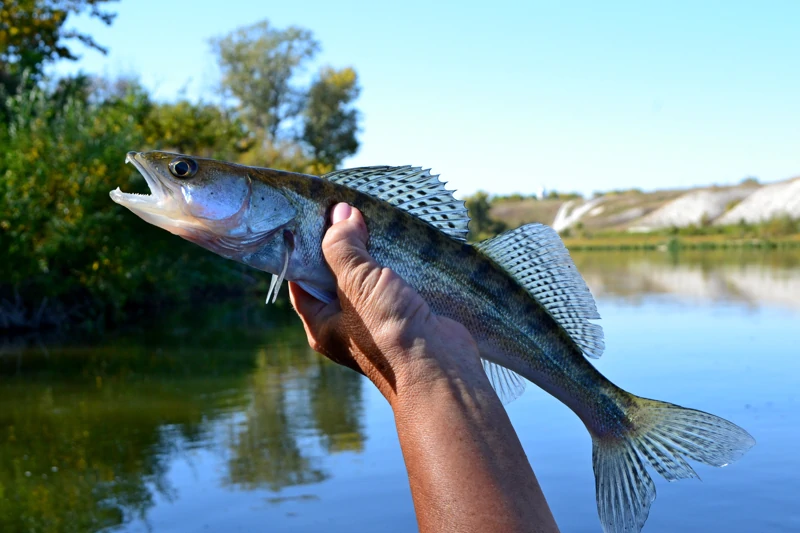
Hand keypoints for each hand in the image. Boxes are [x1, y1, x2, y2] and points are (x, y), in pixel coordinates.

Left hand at [289, 203, 485, 405]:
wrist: (441, 368)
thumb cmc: (388, 330)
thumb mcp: (356, 283)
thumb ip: (342, 246)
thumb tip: (340, 213)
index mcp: (322, 323)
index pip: (302, 278)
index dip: (305, 247)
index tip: (315, 215)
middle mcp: (346, 323)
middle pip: (336, 273)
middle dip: (343, 243)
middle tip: (347, 208)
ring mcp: (379, 319)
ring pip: (369, 275)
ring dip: (373, 249)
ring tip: (373, 215)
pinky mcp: (407, 312)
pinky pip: (396, 281)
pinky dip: (397, 261)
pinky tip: (399, 237)